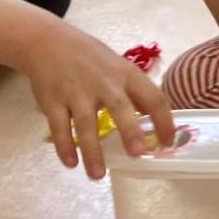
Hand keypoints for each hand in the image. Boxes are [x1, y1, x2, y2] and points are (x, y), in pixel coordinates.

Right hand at [23, 24, 176, 178]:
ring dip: (92, 151)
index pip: (153, 97)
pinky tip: (70, 163)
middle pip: (120, 107)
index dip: (164, 120)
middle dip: (129, 131)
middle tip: (137, 154)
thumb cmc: (93, 60)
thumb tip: (156, 122)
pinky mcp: (52, 100)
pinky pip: (59, 126)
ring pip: (85, 124)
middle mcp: (104, 83)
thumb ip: (135, 93)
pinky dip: (64, 146)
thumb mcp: (120, 68)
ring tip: (97, 176)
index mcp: (127, 75)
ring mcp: (76, 92)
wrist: (49, 43)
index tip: (168, 142)